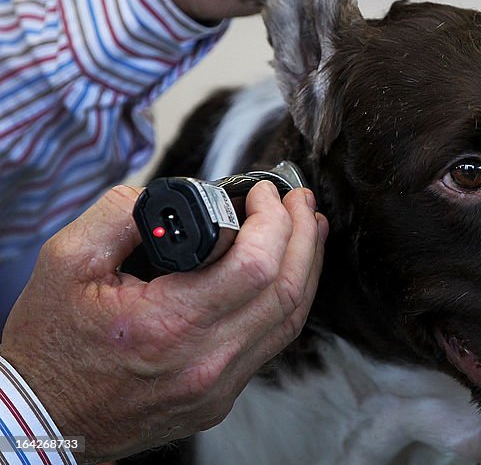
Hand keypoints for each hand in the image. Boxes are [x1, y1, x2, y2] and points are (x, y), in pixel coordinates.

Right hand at [0, 182, 327, 462]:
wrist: (40, 418)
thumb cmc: (50, 346)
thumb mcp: (67, 261)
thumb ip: (123, 213)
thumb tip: (181, 195)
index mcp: (168, 326)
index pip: (256, 265)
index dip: (273, 219)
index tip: (264, 192)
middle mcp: (204, 362)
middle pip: (287, 288)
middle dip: (303, 233)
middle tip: (300, 200)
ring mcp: (218, 386)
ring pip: (290, 318)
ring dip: (307, 264)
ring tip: (310, 226)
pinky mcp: (220, 397)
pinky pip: (272, 342)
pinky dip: (288, 299)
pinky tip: (288, 271)